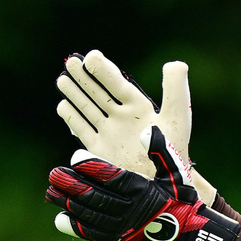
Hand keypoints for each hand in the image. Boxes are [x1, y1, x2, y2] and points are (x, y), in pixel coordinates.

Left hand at [45, 126, 239, 240]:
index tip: (75, 156)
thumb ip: (160, 149)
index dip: (92, 166)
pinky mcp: (120, 238)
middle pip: (95, 196)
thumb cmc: (180, 192)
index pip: (112, 176)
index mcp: (143, 189)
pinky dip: (76, 226)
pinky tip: (60, 219)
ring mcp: (124, 226)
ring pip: (91, 214)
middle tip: (53, 173)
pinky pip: (94, 233)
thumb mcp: (175, 168)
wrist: (188, 228)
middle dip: (72, 185)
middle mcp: (131, 209)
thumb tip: (147, 130)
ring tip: (50, 192)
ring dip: (68, 203)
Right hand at [56, 50, 189, 175]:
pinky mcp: (100, 151)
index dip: (104, 70)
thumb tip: (175, 63)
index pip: (118, 84)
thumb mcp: (178, 116)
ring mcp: (110, 133)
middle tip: (71, 61)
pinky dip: (72, 119)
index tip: (91, 56)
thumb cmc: (175, 150)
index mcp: (139, 107)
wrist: (163, 184)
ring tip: (62, 78)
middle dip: (84, 77)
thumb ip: (176, 89)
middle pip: (99, 93)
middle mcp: (122, 118)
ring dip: (75, 94)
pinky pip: (83, 131)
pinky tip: (62, 106)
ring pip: (88, 108)